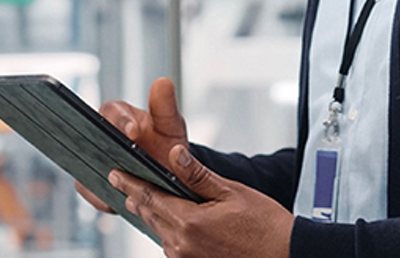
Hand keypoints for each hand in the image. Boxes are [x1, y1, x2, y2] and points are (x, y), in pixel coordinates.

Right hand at [75, 77, 189, 212]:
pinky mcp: (92, 182)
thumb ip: (165, 107)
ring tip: (114, 186)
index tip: (133, 132)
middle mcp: (100, 134)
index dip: (120, 120)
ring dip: (97, 175)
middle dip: (99, 149)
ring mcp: (94, 159)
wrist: (168, 177)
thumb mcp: (171, 126)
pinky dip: (98, 195)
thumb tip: (163, 82)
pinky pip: (87, 188)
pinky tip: (112, 200)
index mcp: (118, 114)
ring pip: (84, 164)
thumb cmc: (167, 145)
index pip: (111, 111)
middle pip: (88, 137)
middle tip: (115, 162)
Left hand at [110, 144, 293, 257]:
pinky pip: (172, 245)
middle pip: (150, 215)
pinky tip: (169, 220)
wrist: (286, 255)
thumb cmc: (264, 224)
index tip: (114, 173)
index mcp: (189, 223)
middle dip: (135, 197)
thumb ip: (198, 175)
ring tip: (140, 199)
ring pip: (159, 232)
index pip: (149, 198)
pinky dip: (167, 230)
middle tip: (121, 181)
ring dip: (151, 214)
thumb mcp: (232, 192)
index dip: (130, 183)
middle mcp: (182, 245)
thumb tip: (175, 153)